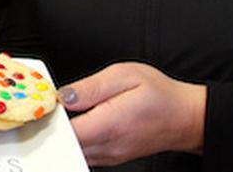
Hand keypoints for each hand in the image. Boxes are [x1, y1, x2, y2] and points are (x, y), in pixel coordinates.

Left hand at [58, 62, 205, 166]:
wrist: (186, 117)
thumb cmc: (161, 95)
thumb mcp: (126, 75)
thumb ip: (91, 86)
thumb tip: (64, 96)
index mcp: (111, 124)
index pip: (68, 133)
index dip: (51, 119)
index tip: (47, 105)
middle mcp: (109, 146)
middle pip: (66, 146)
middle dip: (54, 126)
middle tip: (53, 107)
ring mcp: (110, 155)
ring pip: (73, 151)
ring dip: (64, 135)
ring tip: (66, 113)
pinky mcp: (111, 157)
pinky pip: (84, 152)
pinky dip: (76, 140)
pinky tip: (79, 122)